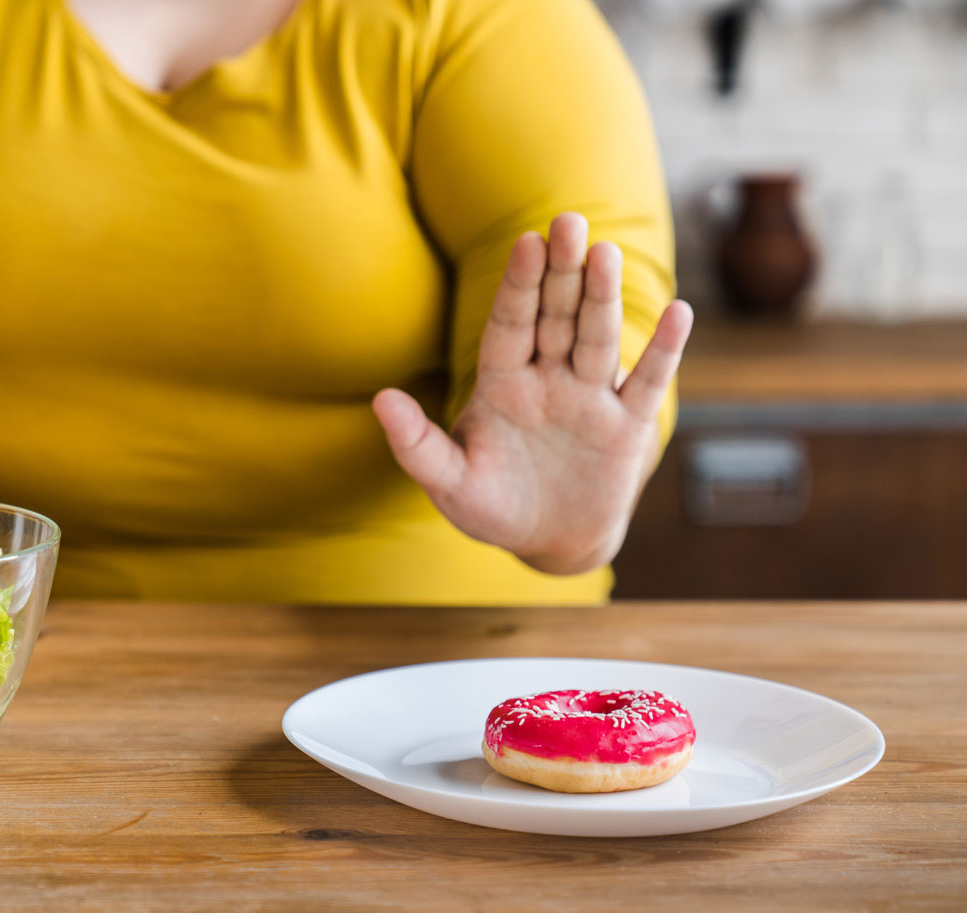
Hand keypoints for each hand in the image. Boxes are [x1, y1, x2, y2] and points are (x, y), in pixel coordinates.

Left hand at [374, 212, 692, 575]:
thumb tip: (380, 400)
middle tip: (568, 222)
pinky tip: (679, 312)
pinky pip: (647, 383)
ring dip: (603, 298)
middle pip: (557, 317)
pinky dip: (664, 350)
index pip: (510, 325)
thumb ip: (416, 444)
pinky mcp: (627, 427)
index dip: (519, 285)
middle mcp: (549, 380)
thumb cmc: (491, 508)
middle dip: (561, 272)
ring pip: (597, 339)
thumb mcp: (448, 481)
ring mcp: (590, 399)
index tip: (526, 241)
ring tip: (605, 254)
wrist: (546, 543)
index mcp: (503, 383)